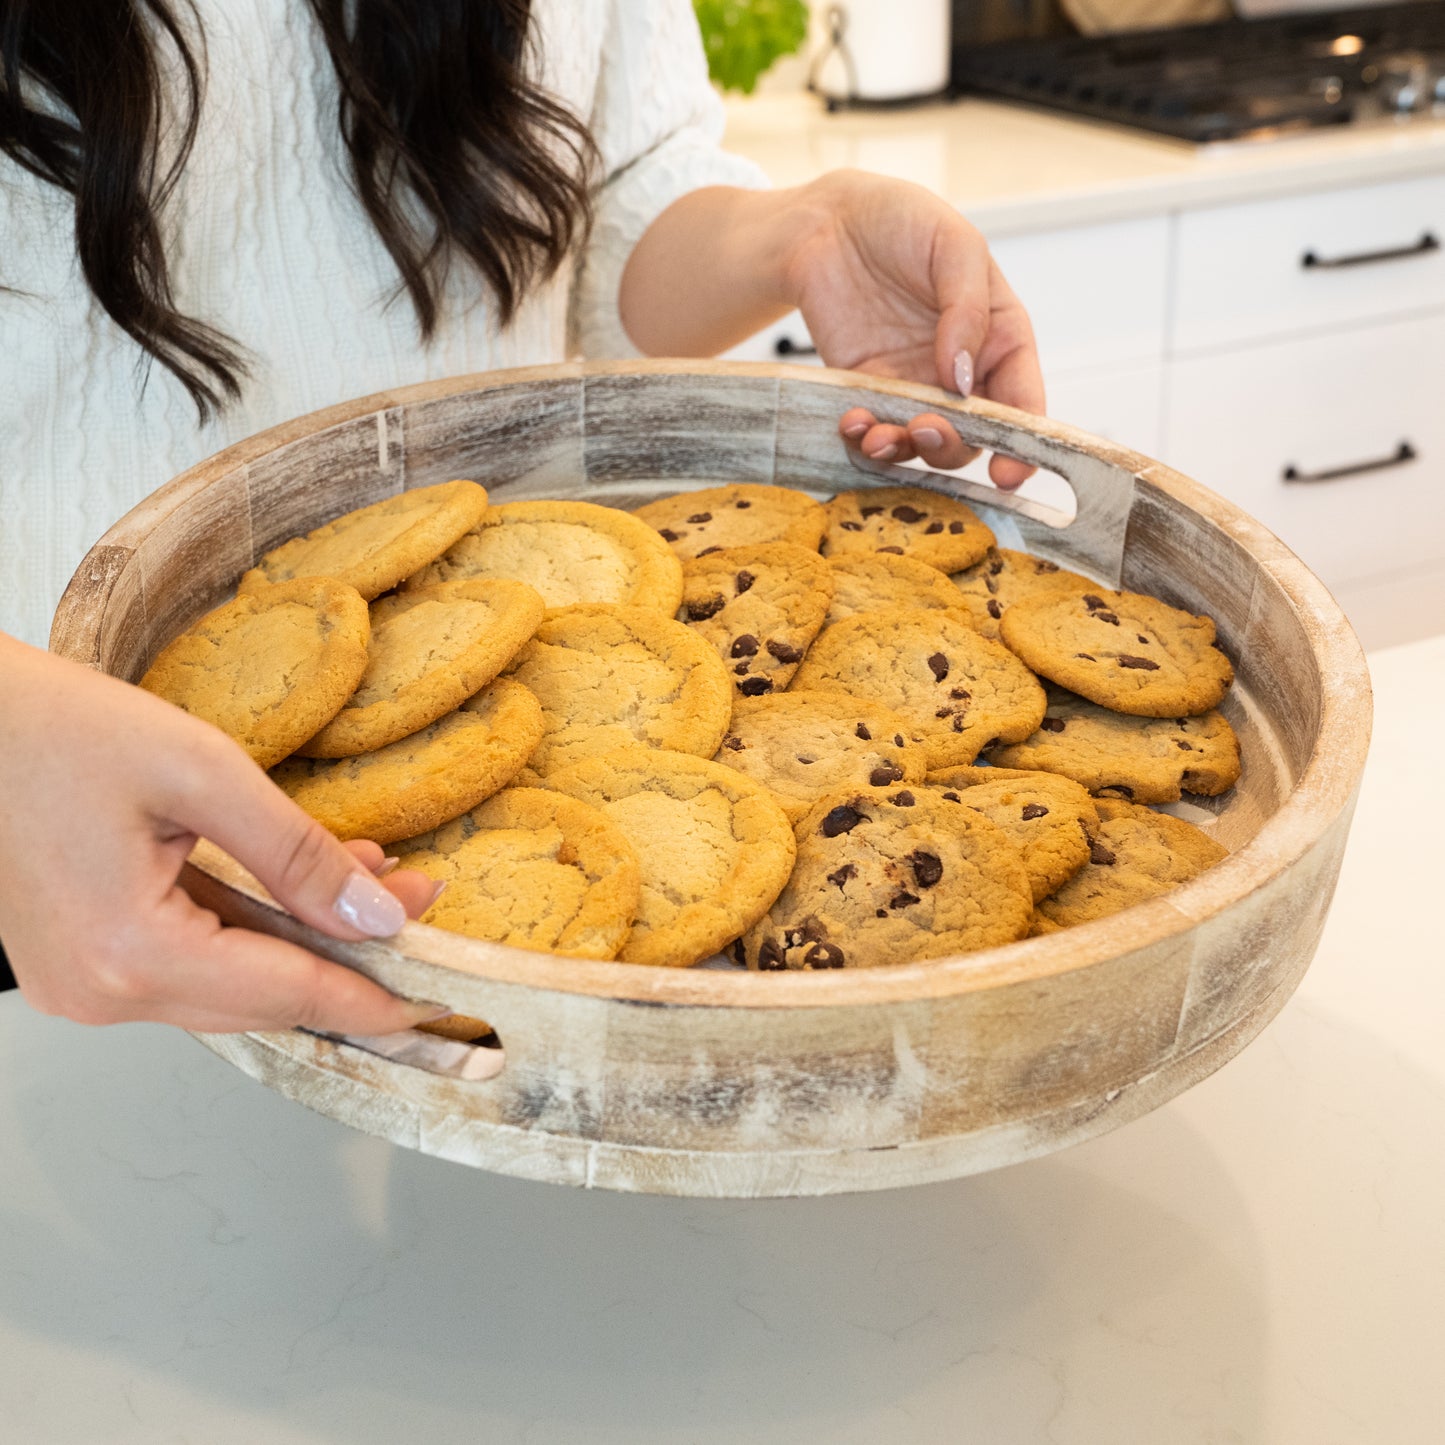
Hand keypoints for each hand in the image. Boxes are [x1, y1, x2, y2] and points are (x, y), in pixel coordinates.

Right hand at [0, 636, 445, 1033]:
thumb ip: (298, 853)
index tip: (443, 1000)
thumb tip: (379, 914)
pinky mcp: (82, 966)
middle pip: (267, 999)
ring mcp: (85, 988)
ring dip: (306, 940)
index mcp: (129, 953)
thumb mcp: (200, 772)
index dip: (377, 996)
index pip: (291, 994)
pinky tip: (296, 887)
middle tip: (418, 896)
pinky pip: (192, 965)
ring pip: (234, 986)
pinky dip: (253, 932)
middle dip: (352, 953)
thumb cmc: (56, 730)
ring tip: (370, 879)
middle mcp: (102, 993)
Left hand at [781, 170, 1044, 488]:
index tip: (1008, 472)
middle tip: (924, 428)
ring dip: (904, 450)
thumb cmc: (902, 220)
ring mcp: (914, 385)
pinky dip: (864, 438)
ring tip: (878, 435)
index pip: (1022, 401)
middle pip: (972, 435)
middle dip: (951, 444)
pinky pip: (874, 430)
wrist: (828, 222)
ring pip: (922, 443)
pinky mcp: (868, 392)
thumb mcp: (953, 245)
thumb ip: (967, 308)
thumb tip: (963, 376)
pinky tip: (852, 423)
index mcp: (1000, 337)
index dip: (1021, 444)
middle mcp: (962, 372)